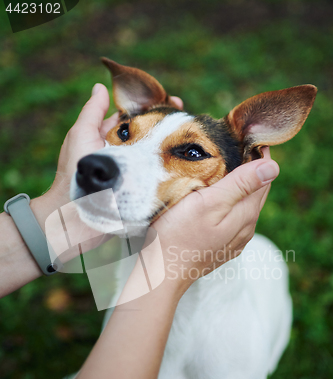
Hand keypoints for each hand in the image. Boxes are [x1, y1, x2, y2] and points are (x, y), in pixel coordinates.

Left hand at [37, 85, 183, 261]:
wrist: (75, 215)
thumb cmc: (74, 173)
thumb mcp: (81, 135)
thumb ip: (92, 112)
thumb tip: (101, 87)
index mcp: (109, 140)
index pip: (135, 120)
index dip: (154, 110)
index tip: (175, 102)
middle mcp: (122, 157)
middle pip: (150, 138)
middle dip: (169, 129)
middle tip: (191, 122)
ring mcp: (132, 177)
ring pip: (155, 158)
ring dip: (173, 151)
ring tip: (195, 140)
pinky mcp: (139, 194)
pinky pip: (157, 180)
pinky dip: (172, 174)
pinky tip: (189, 167)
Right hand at [149, 147, 278, 293]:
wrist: (161, 273)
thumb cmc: (178, 235)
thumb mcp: (208, 203)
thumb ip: (241, 185)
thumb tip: (273, 166)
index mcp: (246, 214)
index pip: (264, 177)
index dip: (257, 154)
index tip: (244, 135)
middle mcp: (246, 228)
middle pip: (256, 191)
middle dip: (250, 167)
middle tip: (233, 144)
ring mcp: (234, 240)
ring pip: (244, 205)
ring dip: (239, 185)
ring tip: (223, 165)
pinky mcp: (221, 247)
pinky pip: (232, 218)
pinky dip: (229, 202)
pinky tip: (215, 197)